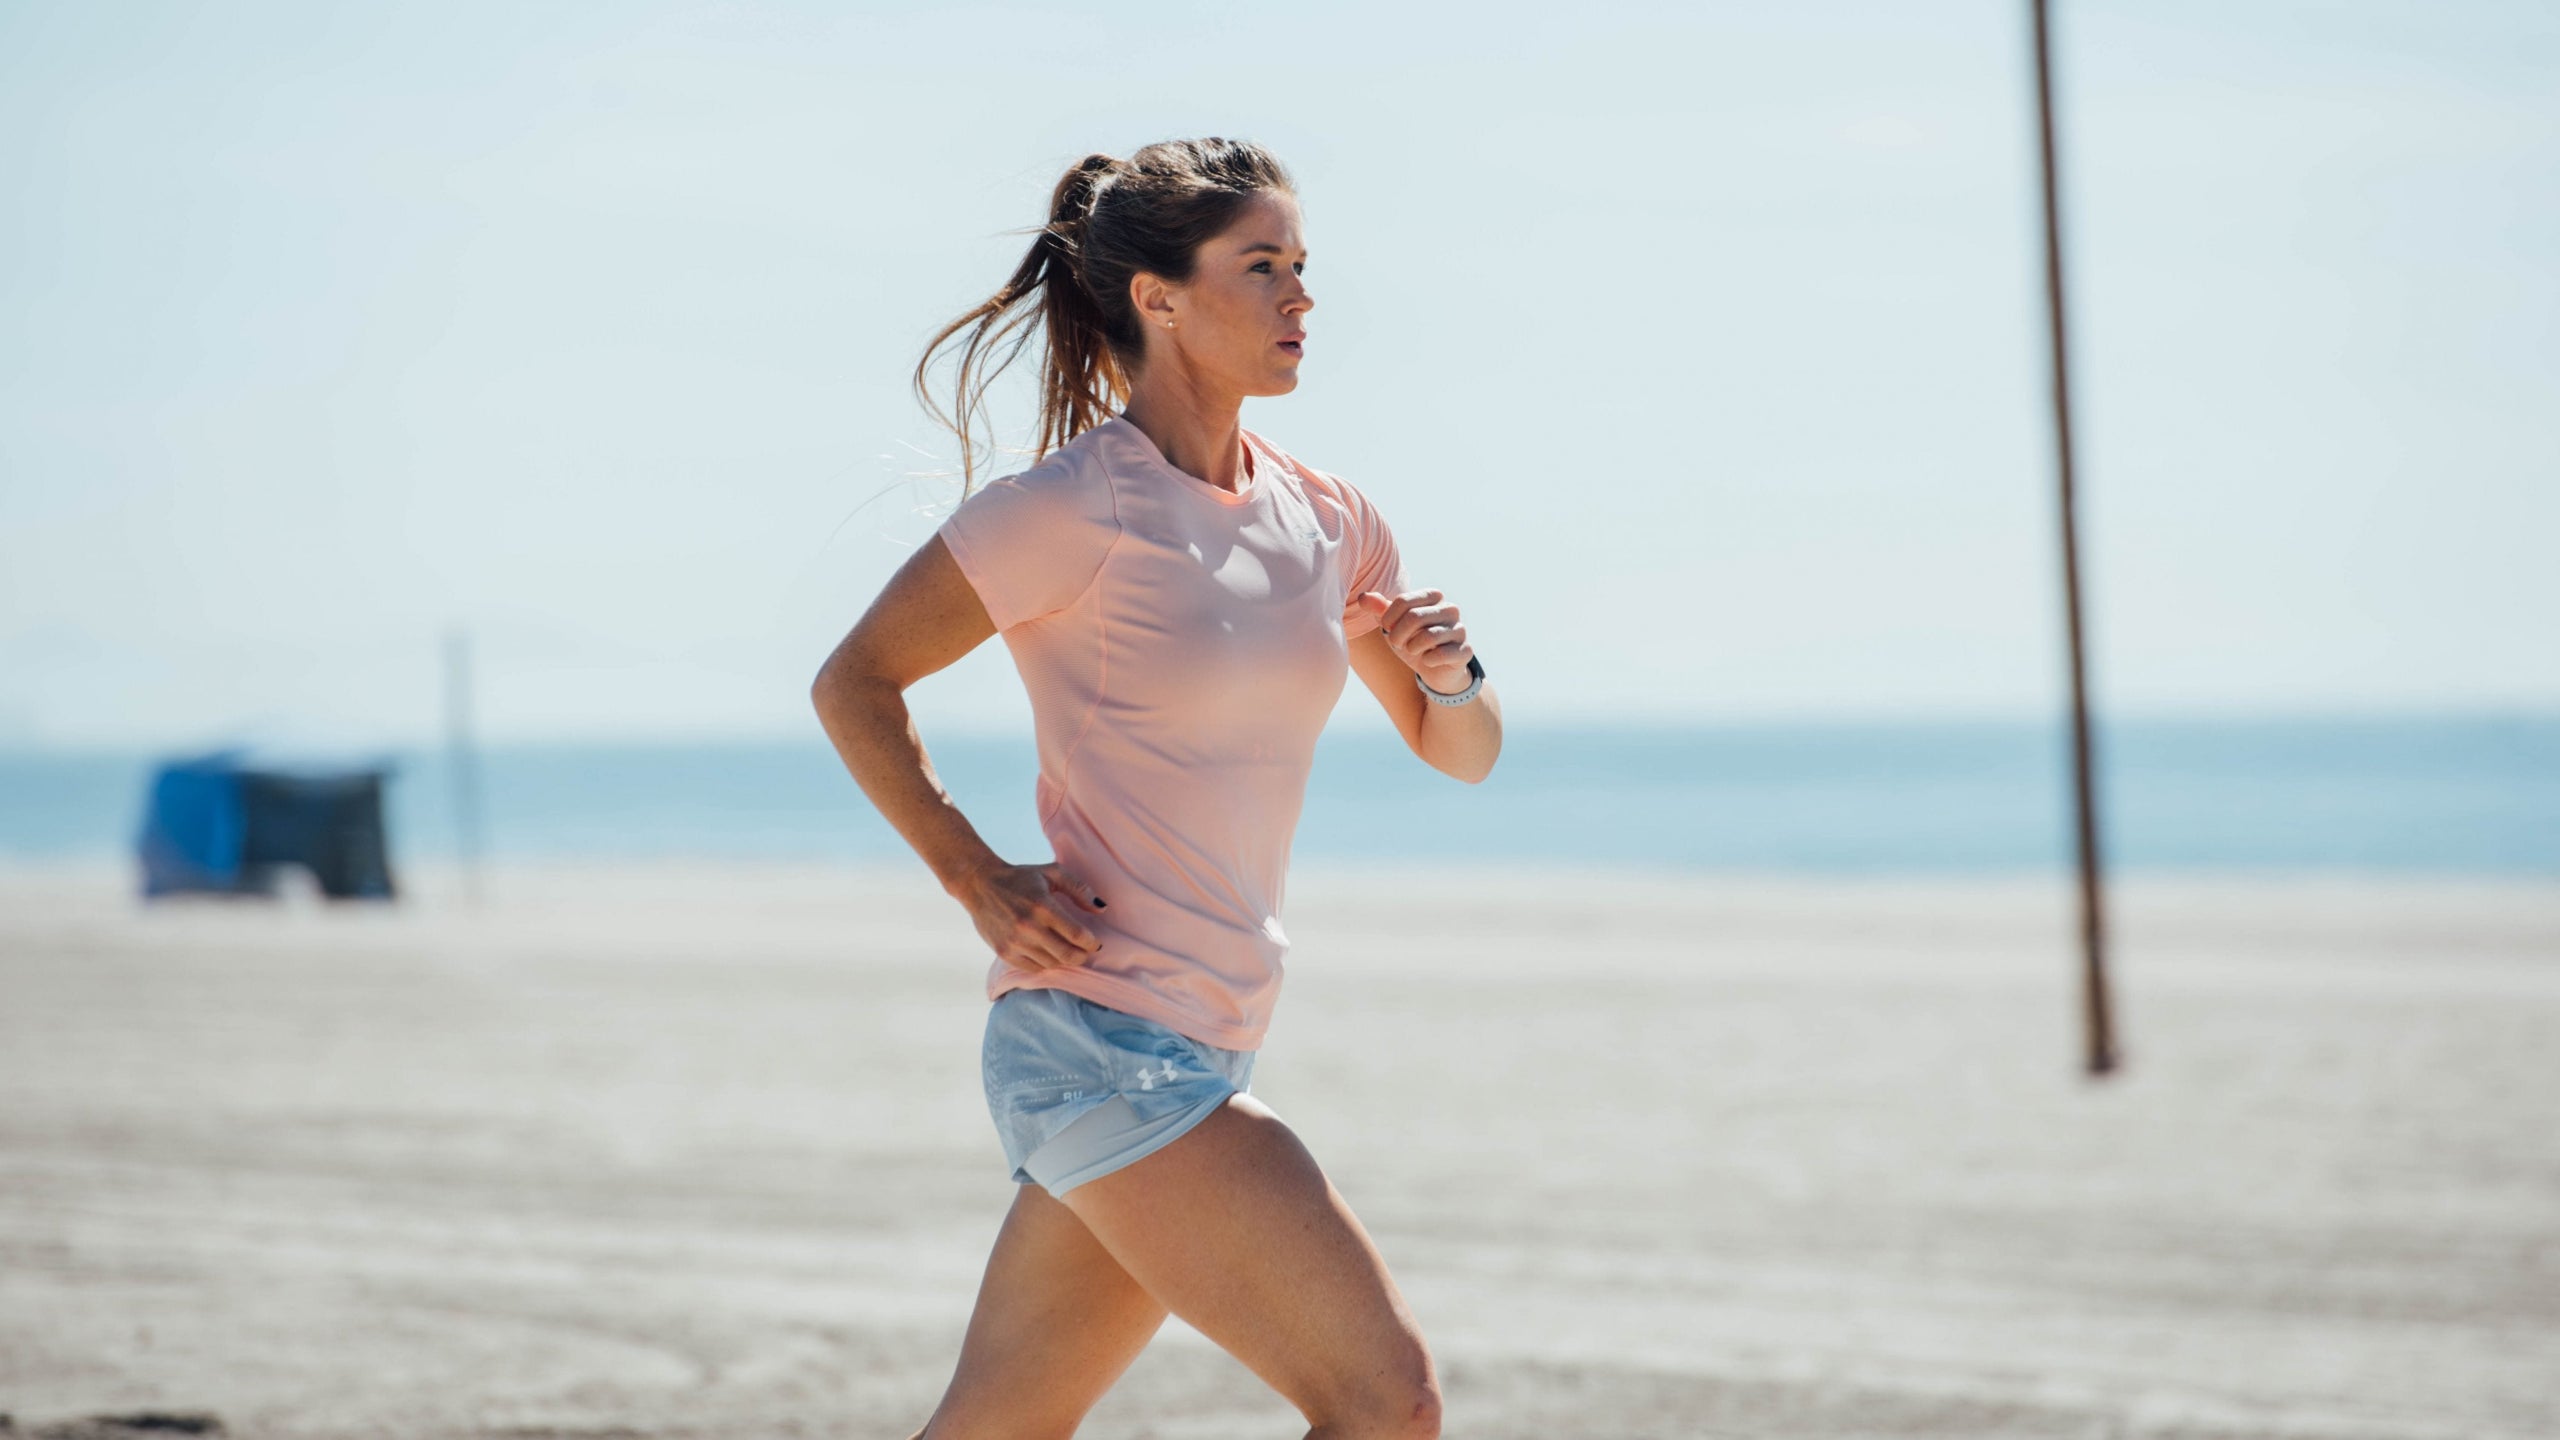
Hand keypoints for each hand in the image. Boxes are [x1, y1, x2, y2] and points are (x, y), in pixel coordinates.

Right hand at [957, 861, 1107, 970]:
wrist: (980, 884)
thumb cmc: (1021, 877)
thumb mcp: (1052, 872)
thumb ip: (1079, 888)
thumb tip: (1101, 909)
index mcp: (1043, 906)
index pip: (1077, 935)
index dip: (1092, 943)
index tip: (1095, 942)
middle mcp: (1028, 927)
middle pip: (1067, 955)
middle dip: (1082, 956)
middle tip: (1085, 951)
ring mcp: (1014, 942)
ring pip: (1052, 964)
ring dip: (1063, 960)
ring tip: (1066, 950)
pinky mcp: (1004, 952)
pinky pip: (1033, 968)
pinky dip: (1045, 964)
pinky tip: (1048, 953)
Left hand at [1359, 588, 1473, 694]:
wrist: (1435, 669)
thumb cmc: (1413, 641)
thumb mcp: (1394, 625)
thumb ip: (1380, 609)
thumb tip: (1363, 597)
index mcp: (1433, 597)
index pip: (1403, 601)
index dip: (1388, 618)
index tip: (1387, 629)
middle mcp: (1450, 609)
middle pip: (1414, 617)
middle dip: (1398, 635)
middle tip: (1397, 643)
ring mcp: (1460, 629)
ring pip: (1429, 636)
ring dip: (1412, 648)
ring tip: (1412, 651)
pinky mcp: (1465, 651)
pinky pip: (1442, 654)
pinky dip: (1428, 660)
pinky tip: (1428, 661)